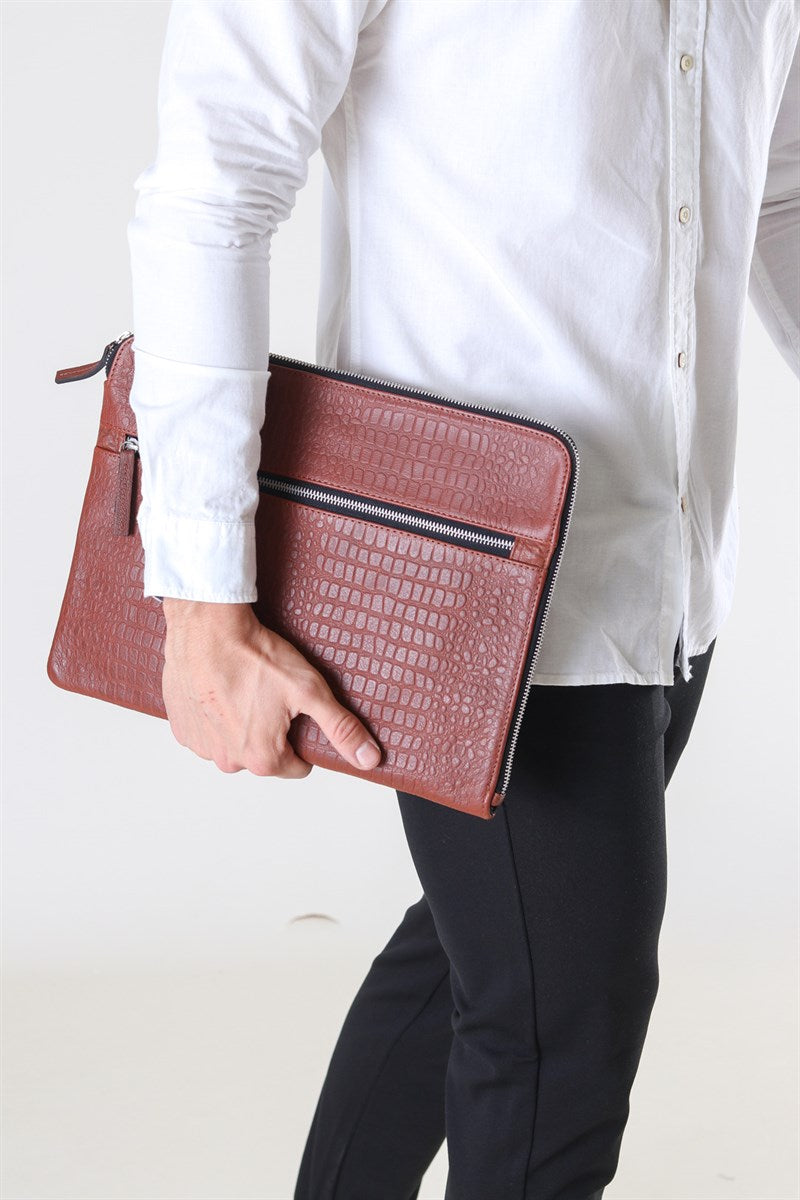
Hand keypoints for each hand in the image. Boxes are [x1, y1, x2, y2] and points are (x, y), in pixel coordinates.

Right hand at [159, 599, 381, 776]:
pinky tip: (221, 689)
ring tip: (244, 689)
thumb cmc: (254, 656)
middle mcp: (228, 761)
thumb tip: (368, 758)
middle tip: (269, 694)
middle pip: (263, 756)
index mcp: (262, 759)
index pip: (297, 765)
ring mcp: (201, 746)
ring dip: (240, 723)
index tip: (294, 710)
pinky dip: (215, 715)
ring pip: (234, 744)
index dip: (301, 736)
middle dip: (270, 731)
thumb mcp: (309, 690)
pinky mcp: (182, 728)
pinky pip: (207, 731)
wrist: (207, 627)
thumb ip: (341, 729)